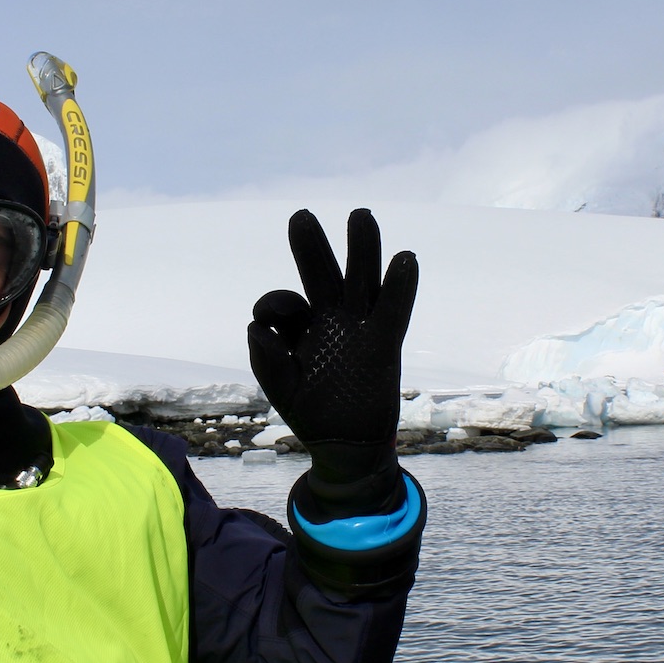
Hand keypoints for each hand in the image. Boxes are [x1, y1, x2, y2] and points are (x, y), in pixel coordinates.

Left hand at [248, 208, 417, 451]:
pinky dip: (400, 286)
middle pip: (321, 274)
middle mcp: (329, 319)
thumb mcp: (282, 390)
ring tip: (360, 216)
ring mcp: (358, 327)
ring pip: (360, 279)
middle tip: (300, 216)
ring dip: (362, 248)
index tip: (269, 320)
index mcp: (299, 329)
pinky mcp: (384, 343)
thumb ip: (268, 362)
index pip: (283, 305)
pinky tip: (405, 259)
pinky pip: (393, 309)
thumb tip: (258, 328)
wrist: (347, 446)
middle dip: (311, 247)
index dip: (274, 305)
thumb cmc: (312, 413)